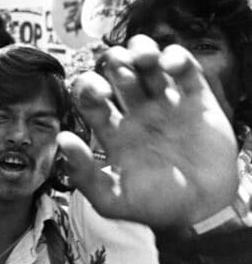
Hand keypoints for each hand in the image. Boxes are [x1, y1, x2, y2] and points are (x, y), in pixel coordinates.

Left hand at [58, 37, 238, 229]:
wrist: (202, 212)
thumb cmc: (155, 208)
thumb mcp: (112, 199)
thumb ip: (83, 173)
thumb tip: (61, 138)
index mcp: (114, 131)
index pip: (90, 95)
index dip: (88, 86)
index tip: (100, 95)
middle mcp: (137, 113)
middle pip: (117, 71)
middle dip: (115, 62)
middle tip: (121, 72)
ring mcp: (166, 104)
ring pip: (148, 61)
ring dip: (141, 50)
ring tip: (145, 60)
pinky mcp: (196, 100)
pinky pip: (184, 66)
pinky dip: (175, 56)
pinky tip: (170, 66)